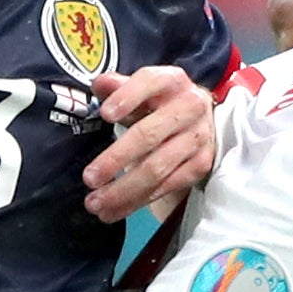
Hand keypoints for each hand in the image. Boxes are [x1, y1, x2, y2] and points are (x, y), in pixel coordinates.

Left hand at [84, 65, 214, 222]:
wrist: (202, 118)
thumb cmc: (161, 101)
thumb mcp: (141, 88)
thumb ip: (118, 86)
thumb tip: (99, 84)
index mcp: (171, 81)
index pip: (149, 82)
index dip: (127, 97)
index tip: (105, 115)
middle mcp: (190, 107)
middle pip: (149, 135)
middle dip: (116, 158)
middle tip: (89, 178)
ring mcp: (197, 138)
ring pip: (157, 167)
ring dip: (123, 190)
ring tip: (95, 203)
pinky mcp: (200, 165)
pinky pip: (165, 187)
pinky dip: (136, 202)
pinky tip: (113, 210)